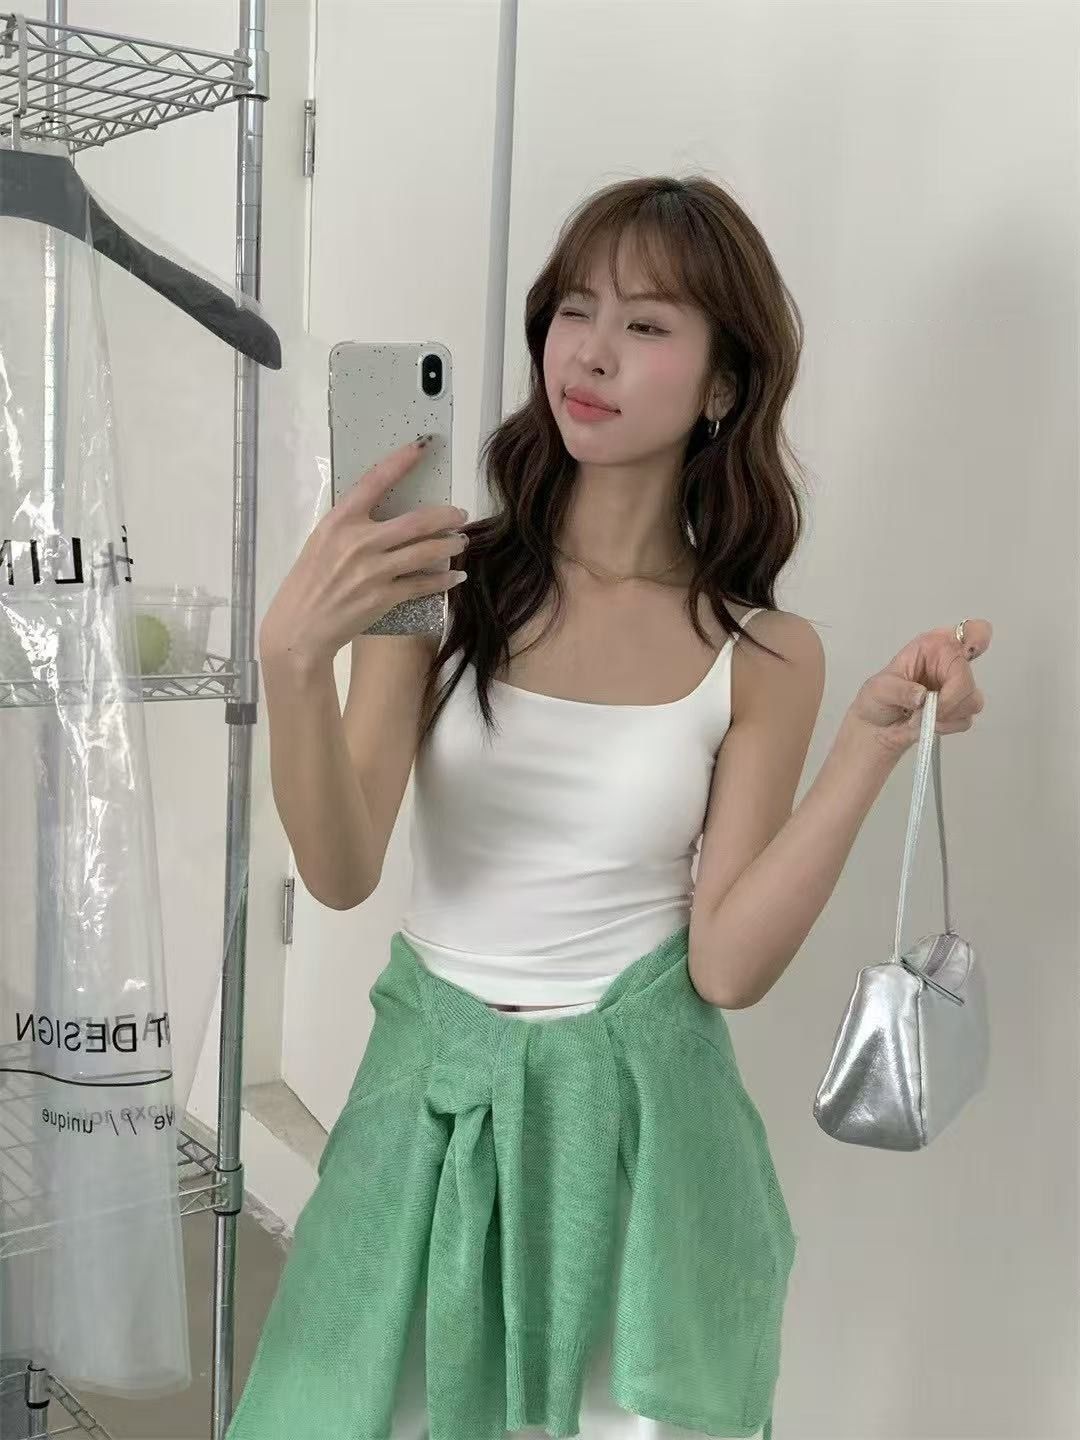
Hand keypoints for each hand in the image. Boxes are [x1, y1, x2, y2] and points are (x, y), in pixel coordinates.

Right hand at [258, 438, 468, 667]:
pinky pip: (422, 584)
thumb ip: (352, 525)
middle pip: (416, 521)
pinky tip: (456, 576)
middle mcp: (358, 541)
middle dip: (446, 516)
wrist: (300, 627)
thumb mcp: (322, 541)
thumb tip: (386, 513)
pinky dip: (443, 580)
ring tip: (461, 541)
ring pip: (425, 552)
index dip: (402, 460)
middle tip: (461, 514)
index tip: (423, 445)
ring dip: (450, 545)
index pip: (375, 480)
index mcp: (339, 520)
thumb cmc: (309, 581)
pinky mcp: (383, 597)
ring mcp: (372, 570)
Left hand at [850, 618, 991, 757]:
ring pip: (972, 701)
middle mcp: (950, 663)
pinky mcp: (959, 710)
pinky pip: (966, 720)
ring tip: (920, 716)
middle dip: (947, 699)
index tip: (969, 652)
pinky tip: (928, 723)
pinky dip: (946, 726)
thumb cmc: (877, 699)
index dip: (977, 638)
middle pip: (969, 678)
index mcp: (934, 646)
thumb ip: (900, 690)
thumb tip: (922, 696)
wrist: (875, 729)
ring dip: (945, 714)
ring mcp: (958, 687)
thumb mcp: (880, 689)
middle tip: (924, 707)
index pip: (972, 631)